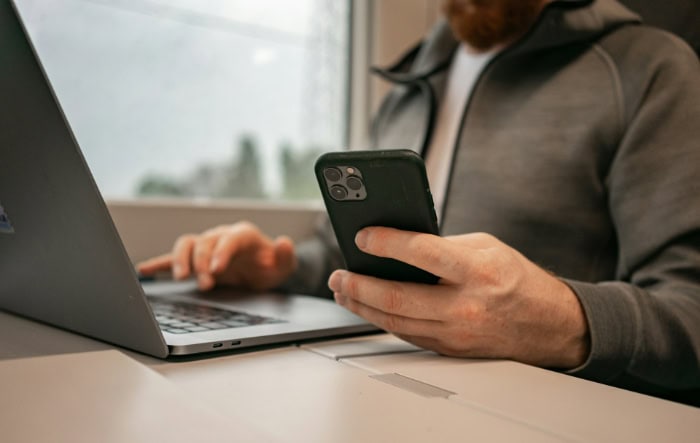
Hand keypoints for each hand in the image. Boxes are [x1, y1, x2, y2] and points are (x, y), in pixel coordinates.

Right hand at [137, 222, 296, 291]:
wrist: (261, 269)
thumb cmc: (271, 266)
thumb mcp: (284, 266)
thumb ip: (286, 256)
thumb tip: (285, 242)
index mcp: (243, 235)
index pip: (229, 239)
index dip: (222, 252)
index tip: (217, 270)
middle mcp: (221, 236)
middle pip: (205, 242)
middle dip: (203, 262)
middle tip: (205, 283)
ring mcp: (206, 246)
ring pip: (187, 244)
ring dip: (181, 259)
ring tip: (180, 277)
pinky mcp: (195, 259)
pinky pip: (174, 257)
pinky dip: (160, 262)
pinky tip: (144, 270)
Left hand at [328, 227, 589, 368]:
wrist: (547, 324)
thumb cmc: (516, 279)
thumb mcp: (484, 247)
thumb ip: (443, 245)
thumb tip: (398, 243)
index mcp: (476, 270)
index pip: (422, 253)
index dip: (387, 243)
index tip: (363, 236)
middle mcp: (464, 305)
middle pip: (397, 298)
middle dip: (358, 285)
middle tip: (339, 274)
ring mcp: (455, 332)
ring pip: (394, 321)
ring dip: (361, 305)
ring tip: (343, 289)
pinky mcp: (449, 348)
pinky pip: (406, 333)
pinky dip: (381, 319)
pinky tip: (367, 306)